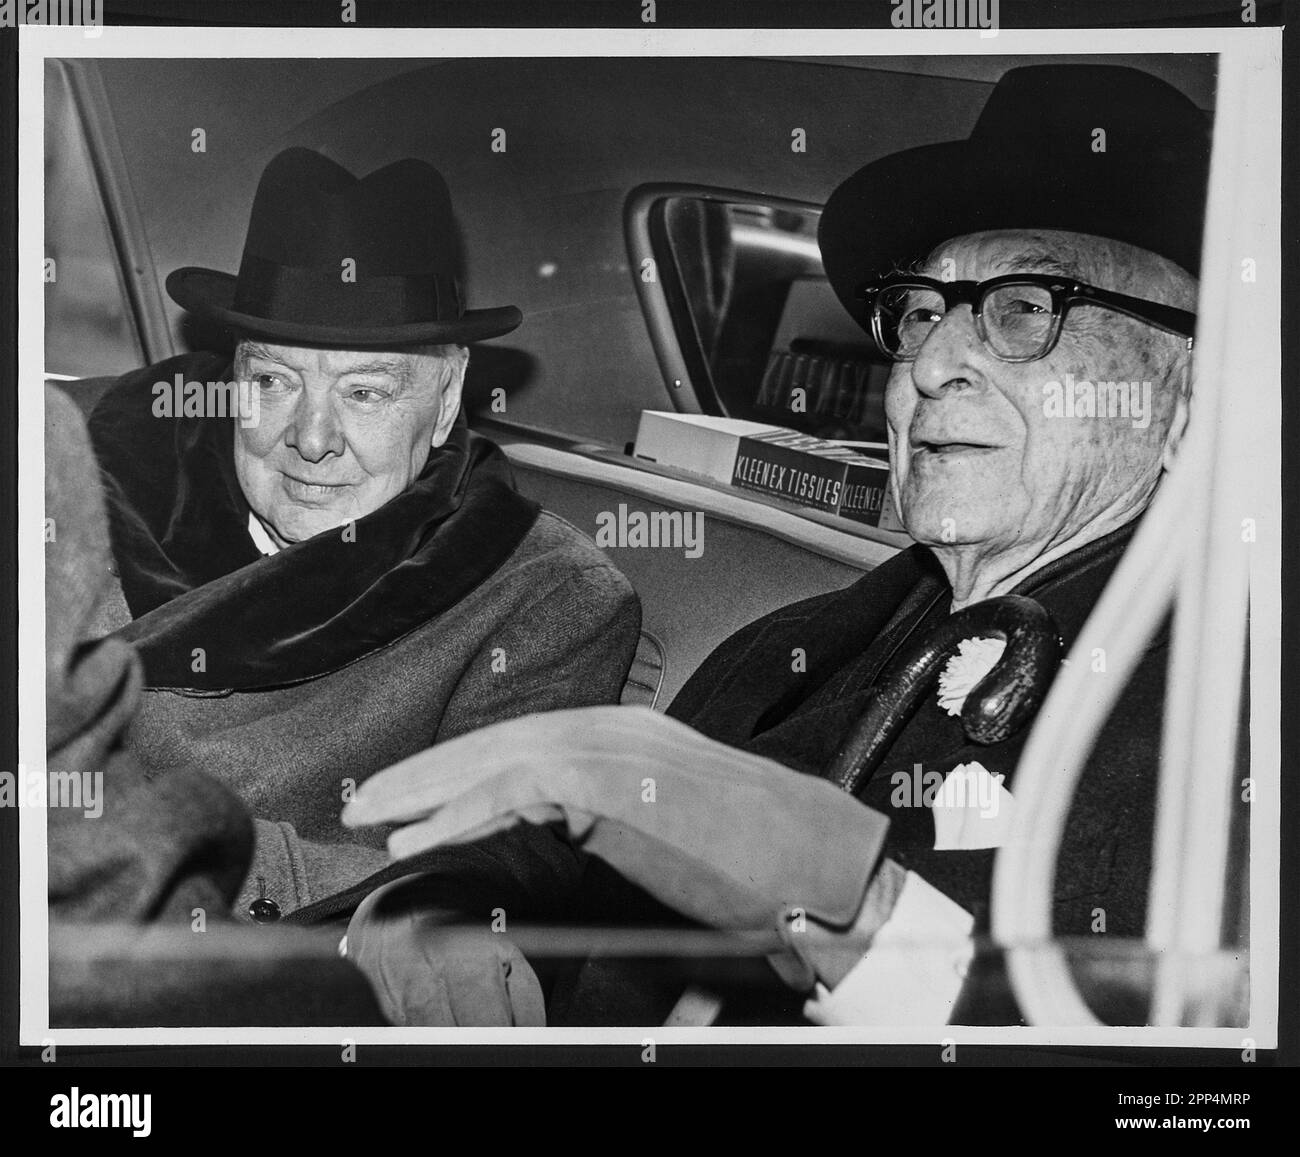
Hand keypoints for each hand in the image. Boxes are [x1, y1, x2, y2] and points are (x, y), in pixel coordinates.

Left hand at [343, 705, 888, 931]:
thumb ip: (609, 820)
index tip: (413, 803)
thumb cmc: (756, 858)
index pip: (521, 746)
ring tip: (375, 819)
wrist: (818, 862)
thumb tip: (563, 835)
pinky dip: (462, 811)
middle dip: (425, 774)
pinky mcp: (614, 776)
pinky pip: (515, 788)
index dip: (459, 772)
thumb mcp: (664, 832)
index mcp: (624, 736)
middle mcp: (614, 727)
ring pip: (494, 756)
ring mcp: (614, 744)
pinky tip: (423, 836)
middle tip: (368, 804)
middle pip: (496, 742)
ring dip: (426, 789)